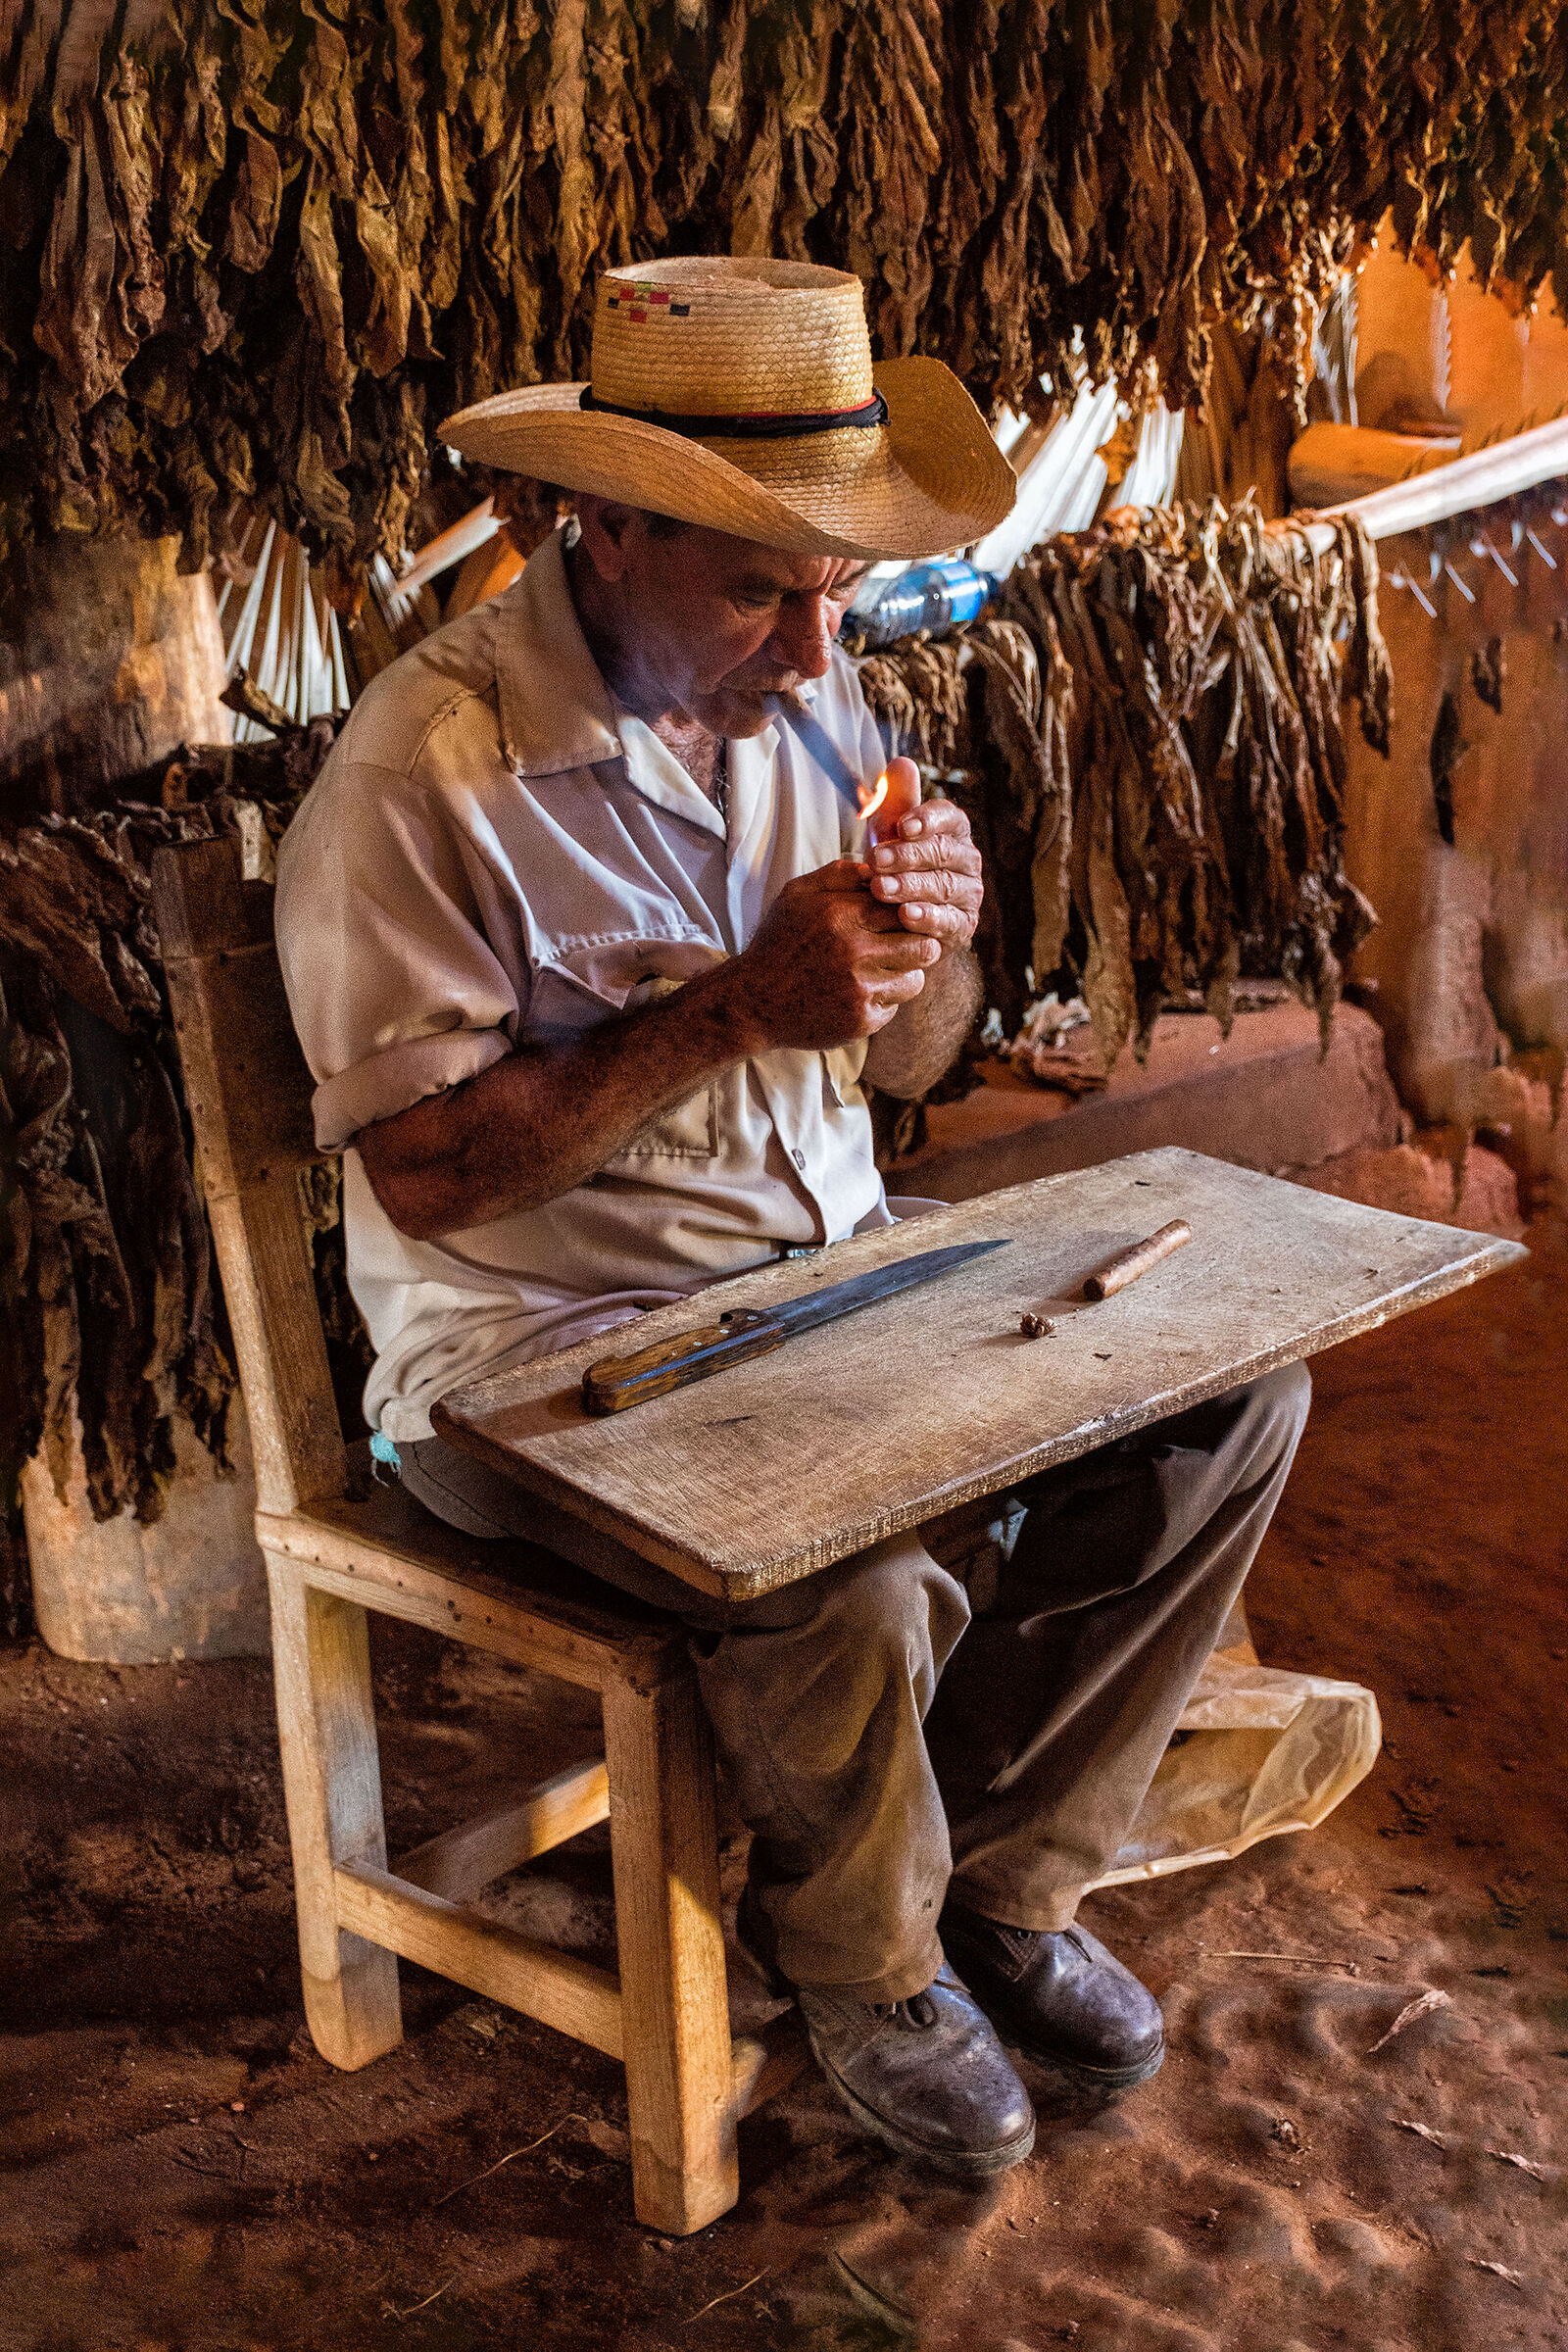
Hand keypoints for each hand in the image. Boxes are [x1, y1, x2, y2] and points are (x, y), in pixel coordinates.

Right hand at [718, 859, 940, 1051]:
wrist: (751, 1002)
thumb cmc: (778, 943)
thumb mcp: (797, 896)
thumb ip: (839, 874)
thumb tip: (879, 868)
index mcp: (841, 915)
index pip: (905, 908)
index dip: (909, 914)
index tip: (901, 920)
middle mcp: (854, 953)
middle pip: (922, 946)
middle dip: (917, 945)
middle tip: (903, 946)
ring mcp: (859, 991)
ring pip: (914, 980)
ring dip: (902, 975)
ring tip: (879, 970)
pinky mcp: (860, 1022)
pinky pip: (894, 1007)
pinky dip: (881, 1001)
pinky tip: (856, 994)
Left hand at [860, 799, 982, 947]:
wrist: (898, 921)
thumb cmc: (896, 867)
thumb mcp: (890, 834)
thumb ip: (895, 802)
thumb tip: (900, 763)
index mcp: (954, 831)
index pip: (949, 818)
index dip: (927, 820)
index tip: (901, 825)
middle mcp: (968, 860)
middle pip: (942, 852)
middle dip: (906, 855)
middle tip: (875, 859)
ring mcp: (969, 895)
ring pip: (943, 886)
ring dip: (910, 886)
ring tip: (880, 888)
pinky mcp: (963, 927)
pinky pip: (949, 921)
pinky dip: (927, 918)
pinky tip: (905, 915)